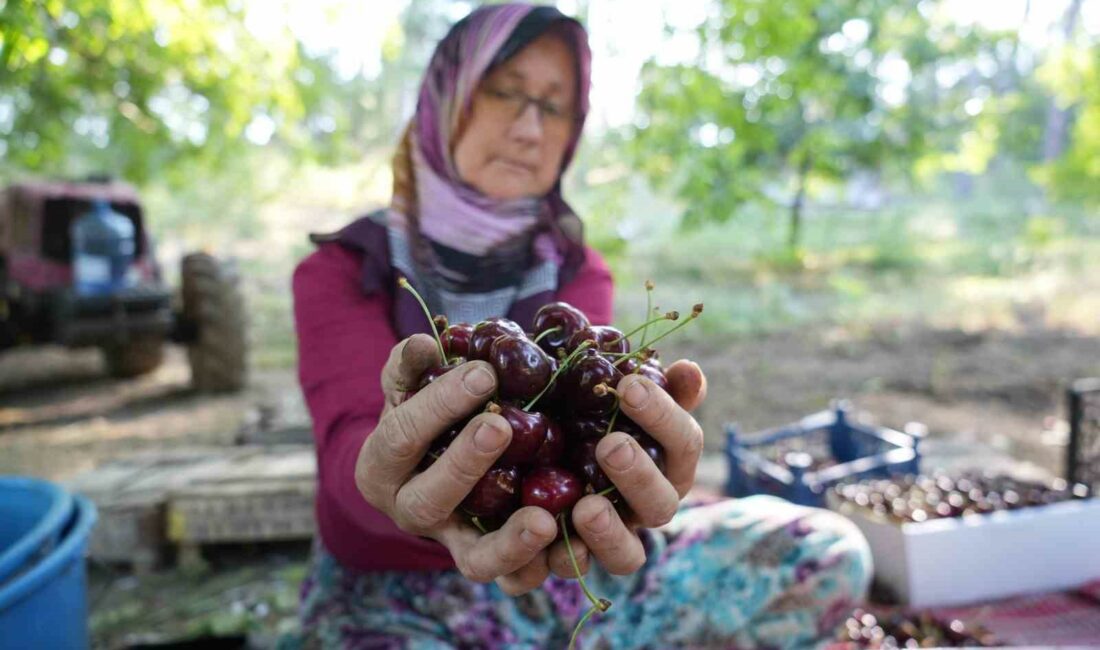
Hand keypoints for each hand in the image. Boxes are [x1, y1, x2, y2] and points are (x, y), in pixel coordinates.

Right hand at [354, 334, 558, 594]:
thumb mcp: (413, 385)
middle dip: (465, 464)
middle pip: (429, 501)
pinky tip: (568, 536)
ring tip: (543, 519)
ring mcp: (452, 543)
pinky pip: (514, 578)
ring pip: (474, 559)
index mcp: (381, 468)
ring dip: (508, 542)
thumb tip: (424, 344)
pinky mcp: (492, 561)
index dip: (438, 406)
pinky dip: (539, 563)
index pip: (401, 437)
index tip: (483, 373)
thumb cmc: (428, 410)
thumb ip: (413, 366)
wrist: (439, 453)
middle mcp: (409, 513)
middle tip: (501, 426)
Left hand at [545, 360, 707, 578]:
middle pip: (660, 504)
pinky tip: (538, 531)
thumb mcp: (611, 395)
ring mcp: (609, 541)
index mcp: (666, 464)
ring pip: (626, 556)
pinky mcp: (564, 560)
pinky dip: (555, 559)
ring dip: (608, 534)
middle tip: (610, 445)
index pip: (682, 443)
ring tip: (586, 507)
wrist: (528, 454)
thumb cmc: (584, 414)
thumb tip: (688, 369)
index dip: (662, 416)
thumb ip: (650, 384)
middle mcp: (643, 508)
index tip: (628, 386)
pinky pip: (566, 570)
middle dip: (638, 476)